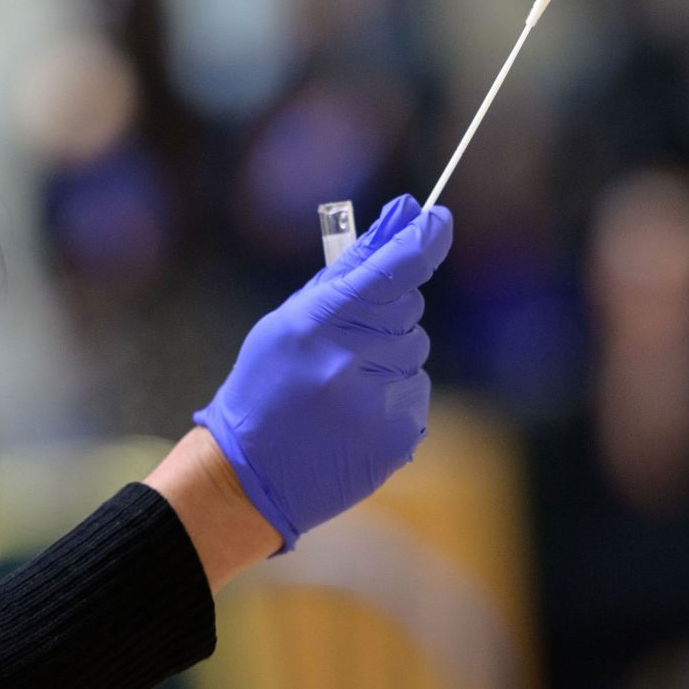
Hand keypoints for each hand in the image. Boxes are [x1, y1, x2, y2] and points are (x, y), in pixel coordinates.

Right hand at [193, 195, 452, 550]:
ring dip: (388, 358)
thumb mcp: (290, 319)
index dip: (423, 239)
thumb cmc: (266, 385)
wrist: (250, 475)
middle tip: (345, 339)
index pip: (392, 268)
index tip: (438, 220)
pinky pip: (416, 391)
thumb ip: (350, 267)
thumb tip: (405, 212)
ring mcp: (379, 403)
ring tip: (340, 387)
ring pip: (414, 352)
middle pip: (408, 309)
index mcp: (318, 323)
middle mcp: (352, 362)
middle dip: (387, 313)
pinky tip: (354, 414)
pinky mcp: (399, 436)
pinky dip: (393, 395)